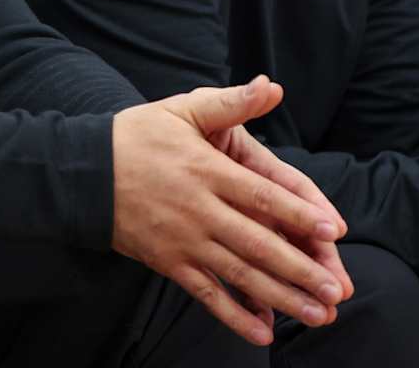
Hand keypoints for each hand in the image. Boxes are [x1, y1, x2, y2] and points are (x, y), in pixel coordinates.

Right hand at [112, 76, 348, 346]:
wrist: (82, 173)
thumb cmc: (137, 136)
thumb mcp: (184, 110)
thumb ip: (231, 103)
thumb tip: (272, 87)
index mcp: (207, 170)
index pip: (262, 196)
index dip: (299, 213)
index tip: (332, 231)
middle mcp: (200, 210)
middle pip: (258, 244)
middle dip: (300, 269)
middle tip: (336, 291)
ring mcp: (184, 241)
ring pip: (239, 275)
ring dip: (281, 297)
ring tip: (315, 315)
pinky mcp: (169, 263)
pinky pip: (206, 295)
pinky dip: (235, 316)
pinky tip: (263, 332)